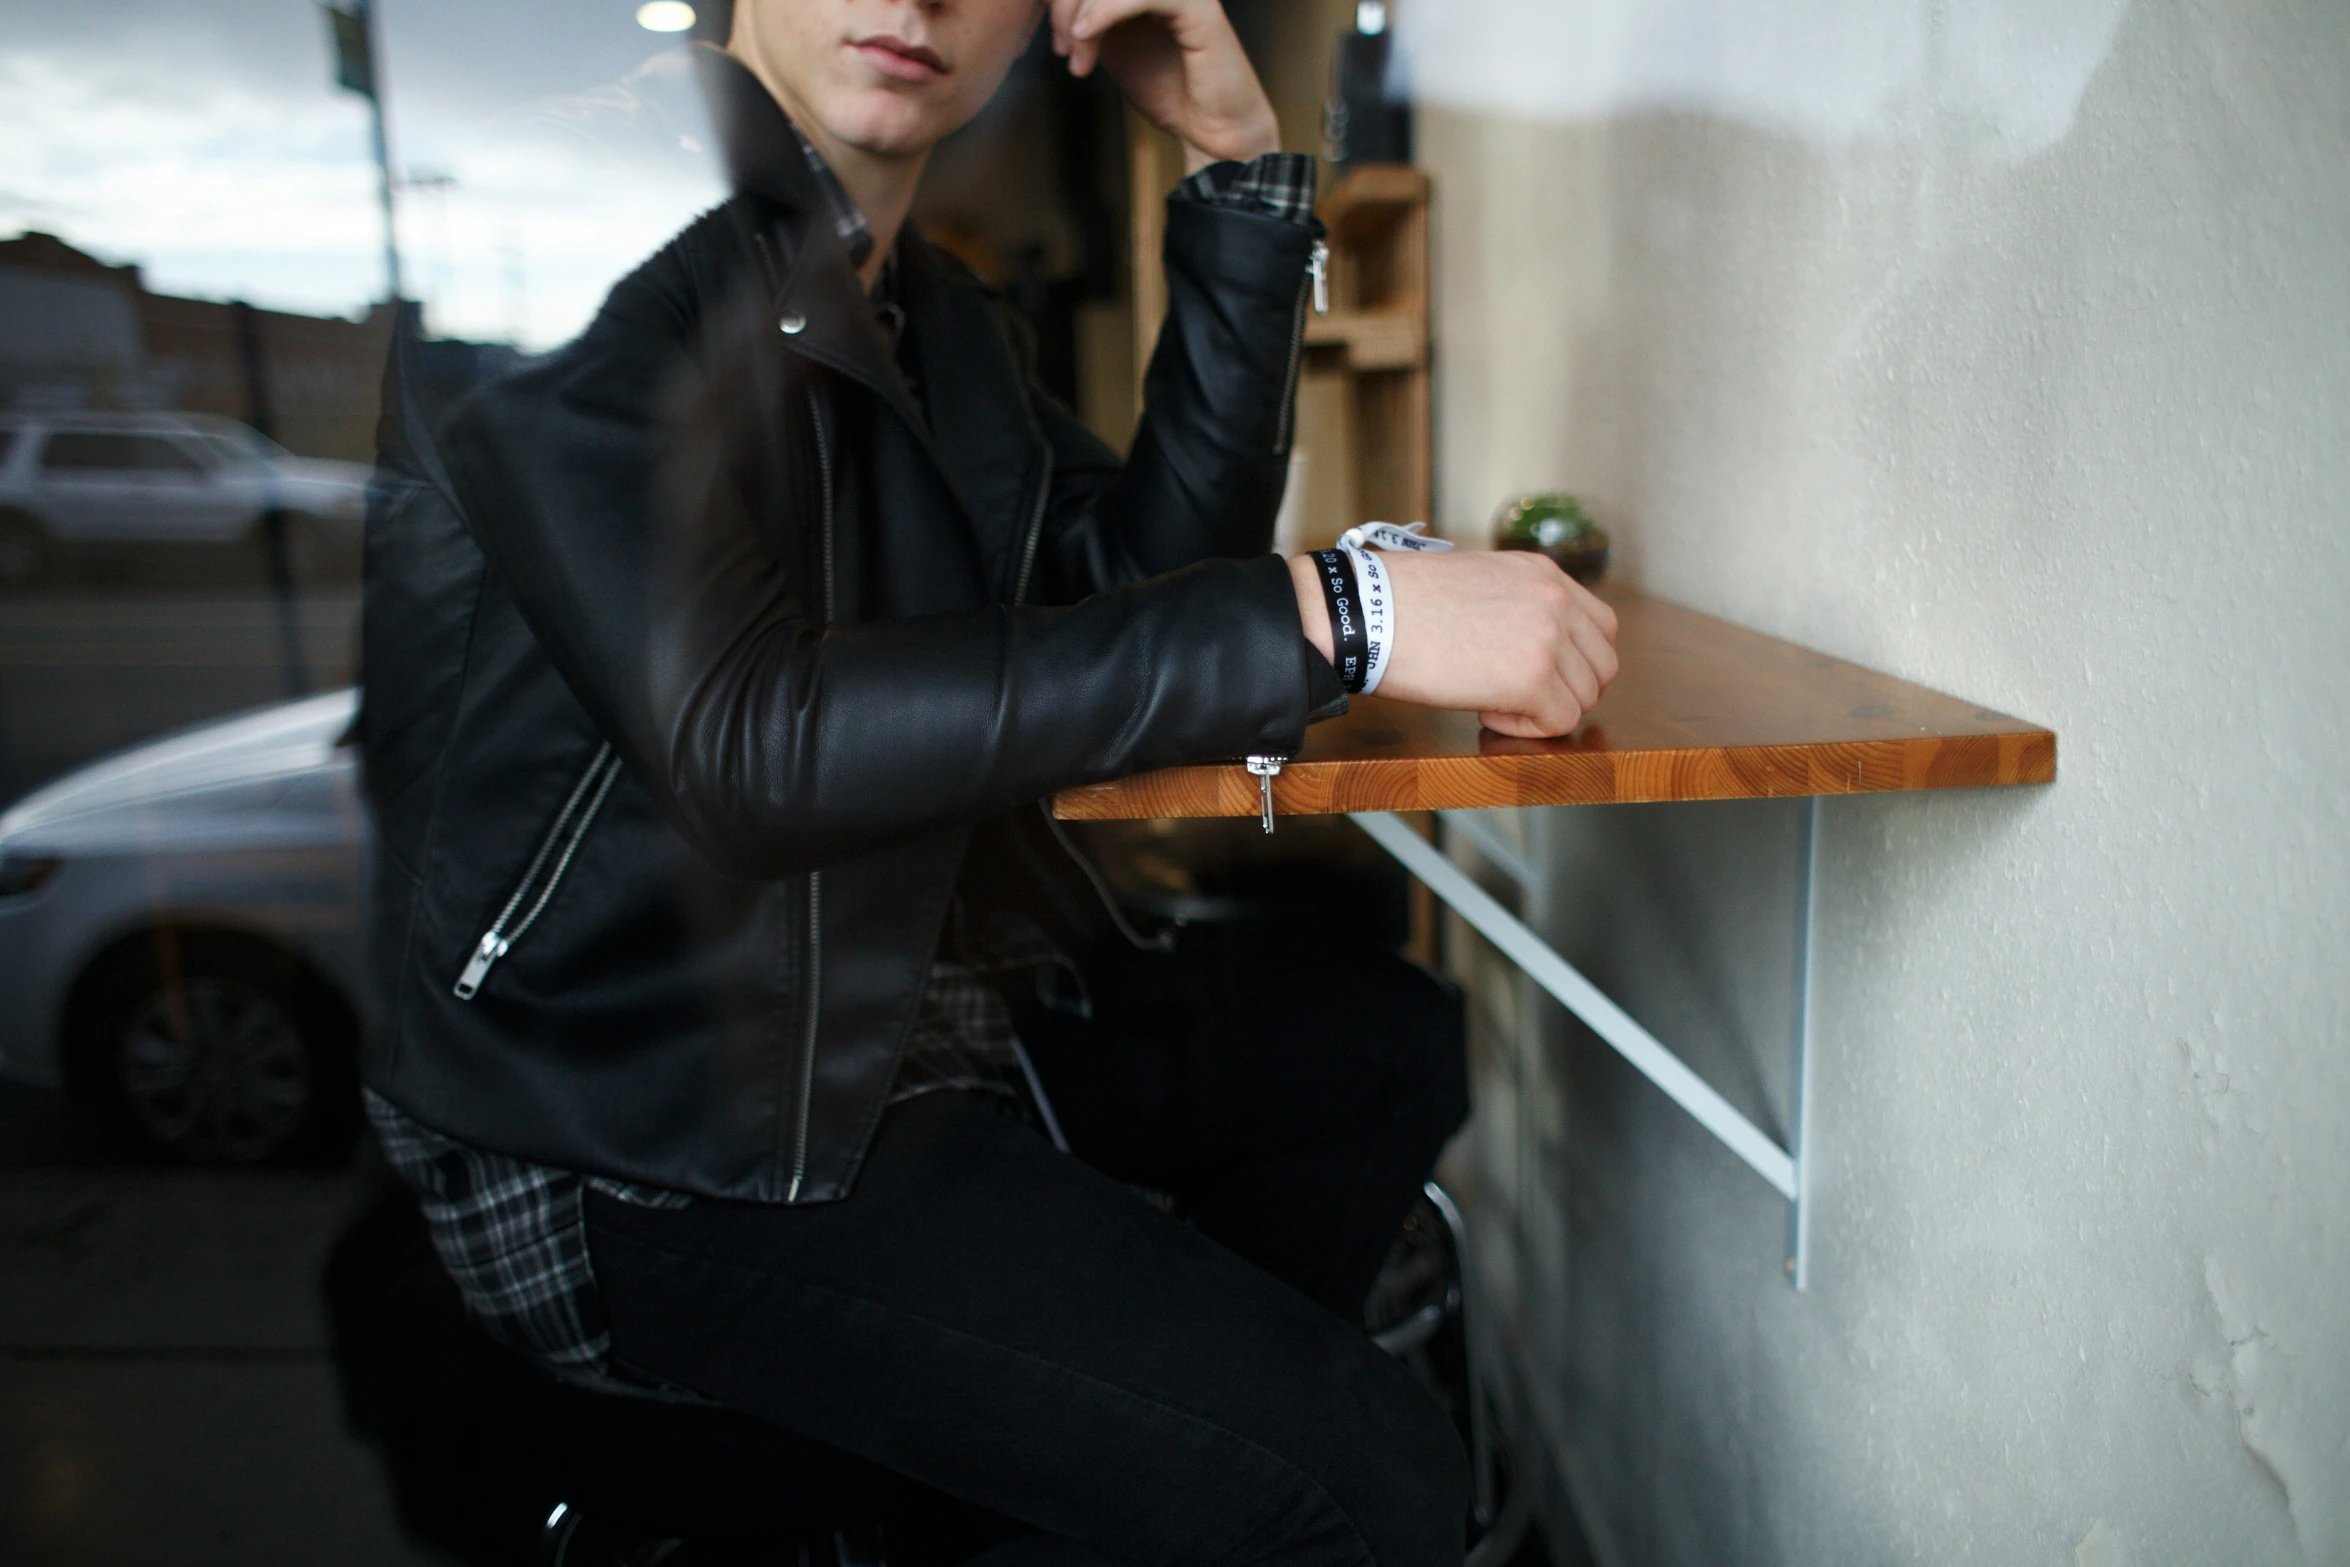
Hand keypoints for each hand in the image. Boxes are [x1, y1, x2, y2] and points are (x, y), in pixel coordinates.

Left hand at [1048, 0, 1279, 170]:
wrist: (1213, 130)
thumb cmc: (1167, 90)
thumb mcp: (1111, 47)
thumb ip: (1085, 18)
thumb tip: (1046, 2)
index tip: (1056, 41)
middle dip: (1065, 2)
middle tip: (1061, 48)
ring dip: (1079, 11)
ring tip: (1076, 56)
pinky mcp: (1198, 6)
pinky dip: (1104, 11)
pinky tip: (1085, 35)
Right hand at [1291, 549, 1620, 738]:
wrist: (1367, 614)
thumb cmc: (1401, 603)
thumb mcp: (1479, 582)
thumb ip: (1520, 606)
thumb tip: (1530, 647)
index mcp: (1544, 574)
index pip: (1601, 626)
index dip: (1575, 661)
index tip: (1540, 673)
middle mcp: (1556, 600)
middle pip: (1603, 666)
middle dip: (1568, 691)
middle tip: (1522, 698)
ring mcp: (1548, 638)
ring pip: (1583, 698)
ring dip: (1543, 709)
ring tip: (1493, 699)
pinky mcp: (1531, 678)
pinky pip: (1558, 722)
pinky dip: (1526, 728)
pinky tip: (1486, 710)